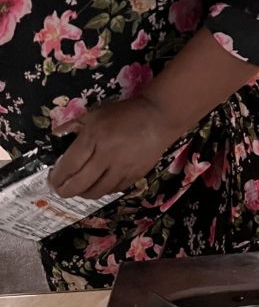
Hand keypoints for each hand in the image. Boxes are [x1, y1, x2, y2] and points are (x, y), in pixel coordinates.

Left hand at [48, 97, 180, 199]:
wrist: (159, 117)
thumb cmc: (125, 113)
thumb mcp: (96, 114)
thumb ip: (74, 125)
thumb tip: (55, 134)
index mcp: (93, 139)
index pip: (69, 166)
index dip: (57, 177)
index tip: (52, 178)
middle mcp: (105, 157)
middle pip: (79, 184)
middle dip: (65, 191)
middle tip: (61, 189)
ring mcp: (122, 169)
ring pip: (96, 192)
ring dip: (83, 193)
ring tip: (80, 188)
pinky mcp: (135, 175)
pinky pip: (113, 190)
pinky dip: (103, 190)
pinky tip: (99, 184)